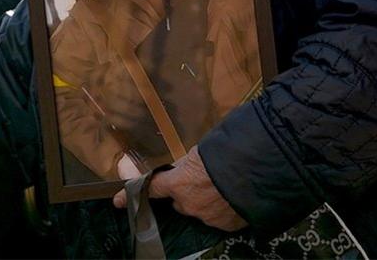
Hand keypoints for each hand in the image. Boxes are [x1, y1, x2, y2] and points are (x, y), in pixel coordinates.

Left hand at [112, 147, 246, 231]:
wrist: (259, 169)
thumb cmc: (227, 153)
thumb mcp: (200, 152)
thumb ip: (186, 164)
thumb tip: (181, 168)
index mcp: (179, 183)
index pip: (150, 188)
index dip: (131, 193)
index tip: (117, 201)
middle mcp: (189, 204)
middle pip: (180, 200)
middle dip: (187, 191)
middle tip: (203, 178)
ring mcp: (208, 217)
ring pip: (199, 209)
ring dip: (206, 200)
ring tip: (223, 185)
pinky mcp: (226, 225)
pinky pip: (217, 217)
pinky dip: (222, 208)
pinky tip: (232, 195)